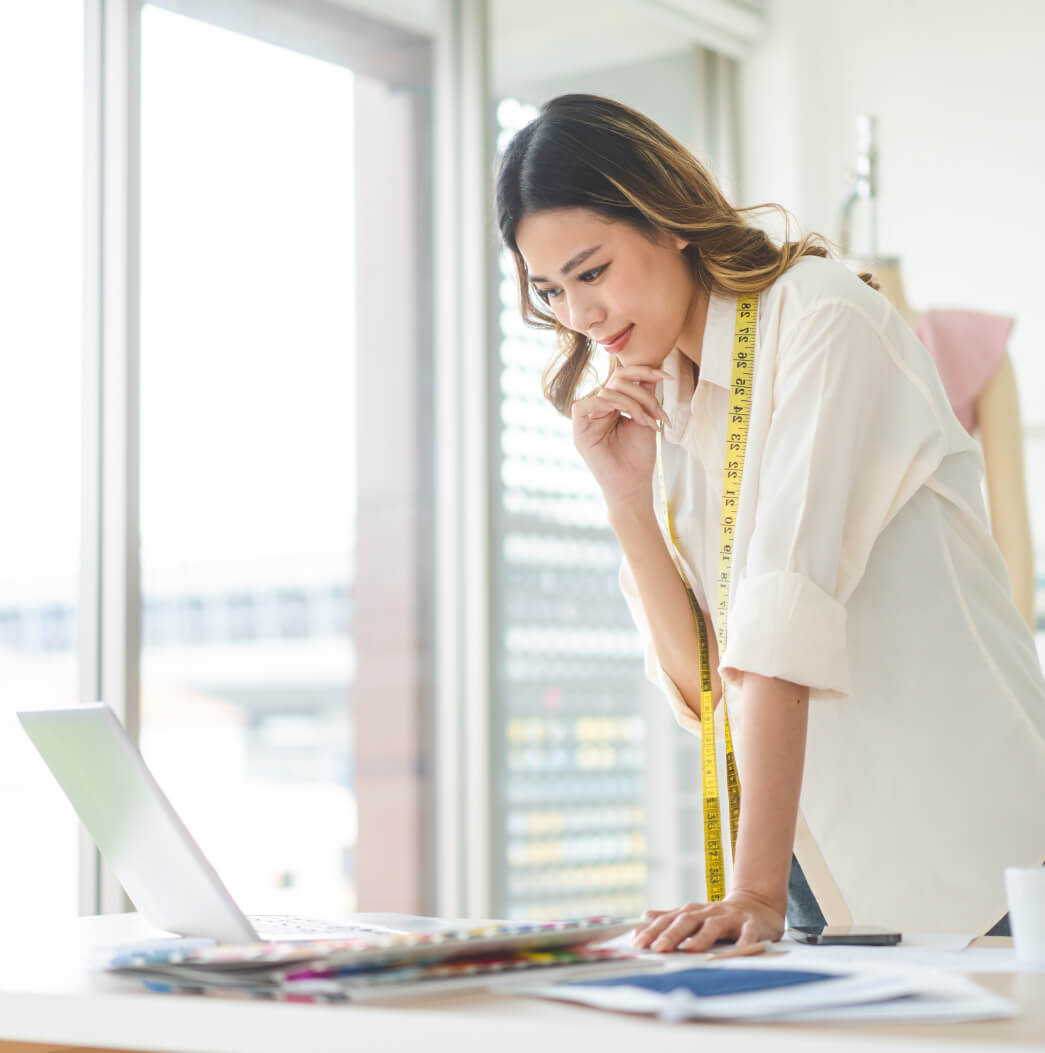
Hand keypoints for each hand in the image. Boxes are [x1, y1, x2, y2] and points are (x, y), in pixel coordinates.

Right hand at [570, 365, 670, 508]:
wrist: (633, 485)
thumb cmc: (639, 456)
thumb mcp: (646, 418)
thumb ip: (646, 393)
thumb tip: (656, 365)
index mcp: (612, 404)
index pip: (622, 377)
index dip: (643, 370)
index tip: (666, 375)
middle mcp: (598, 408)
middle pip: (616, 380)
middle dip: (642, 392)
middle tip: (659, 413)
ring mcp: (587, 419)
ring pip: (608, 391)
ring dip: (634, 403)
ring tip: (648, 422)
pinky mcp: (579, 431)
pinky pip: (589, 404)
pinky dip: (612, 405)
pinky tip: (629, 418)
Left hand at [632, 890, 785, 952]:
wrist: (756, 904)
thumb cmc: (720, 915)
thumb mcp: (694, 914)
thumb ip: (671, 917)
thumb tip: (644, 918)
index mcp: (693, 912)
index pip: (669, 920)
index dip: (653, 931)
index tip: (638, 943)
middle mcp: (709, 912)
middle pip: (687, 921)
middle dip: (671, 934)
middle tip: (658, 948)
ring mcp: (730, 918)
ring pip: (714, 926)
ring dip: (701, 937)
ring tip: (689, 949)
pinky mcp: (752, 925)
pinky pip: (748, 934)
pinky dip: (743, 944)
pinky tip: (737, 954)